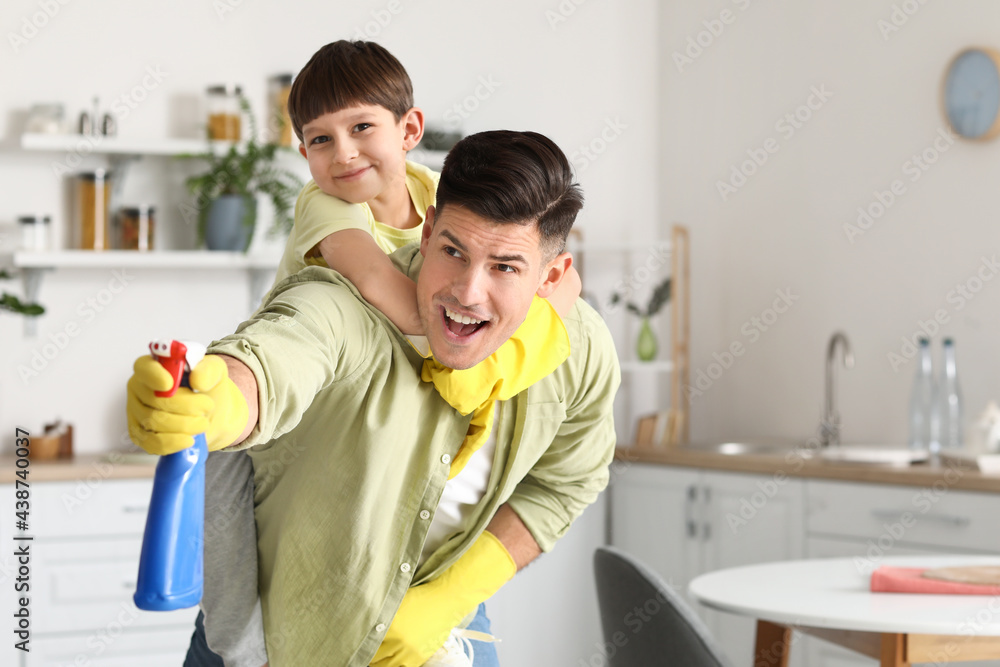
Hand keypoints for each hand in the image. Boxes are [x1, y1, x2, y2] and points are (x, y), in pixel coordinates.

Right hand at [127, 355, 248, 454]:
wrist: (214, 414)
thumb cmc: (208, 387)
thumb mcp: (215, 371)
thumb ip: (208, 369)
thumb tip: (197, 379)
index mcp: (153, 366)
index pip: (144, 367)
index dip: (154, 376)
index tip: (169, 384)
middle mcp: (139, 387)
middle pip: (154, 399)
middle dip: (185, 406)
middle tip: (207, 406)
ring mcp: (137, 412)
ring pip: (153, 421)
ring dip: (183, 425)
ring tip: (203, 423)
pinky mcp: (140, 434)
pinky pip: (150, 442)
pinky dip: (172, 443)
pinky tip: (189, 440)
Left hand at [369, 583, 459, 666]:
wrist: (445, 602)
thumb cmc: (421, 598)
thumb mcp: (397, 602)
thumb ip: (382, 613)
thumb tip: (366, 621)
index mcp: (390, 626)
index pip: (367, 642)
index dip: (360, 644)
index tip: (356, 645)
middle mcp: (398, 641)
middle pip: (373, 657)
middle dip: (368, 655)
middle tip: (362, 653)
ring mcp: (408, 652)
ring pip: (385, 666)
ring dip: (378, 663)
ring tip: (374, 660)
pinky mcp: (418, 658)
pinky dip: (392, 666)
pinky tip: (388, 661)